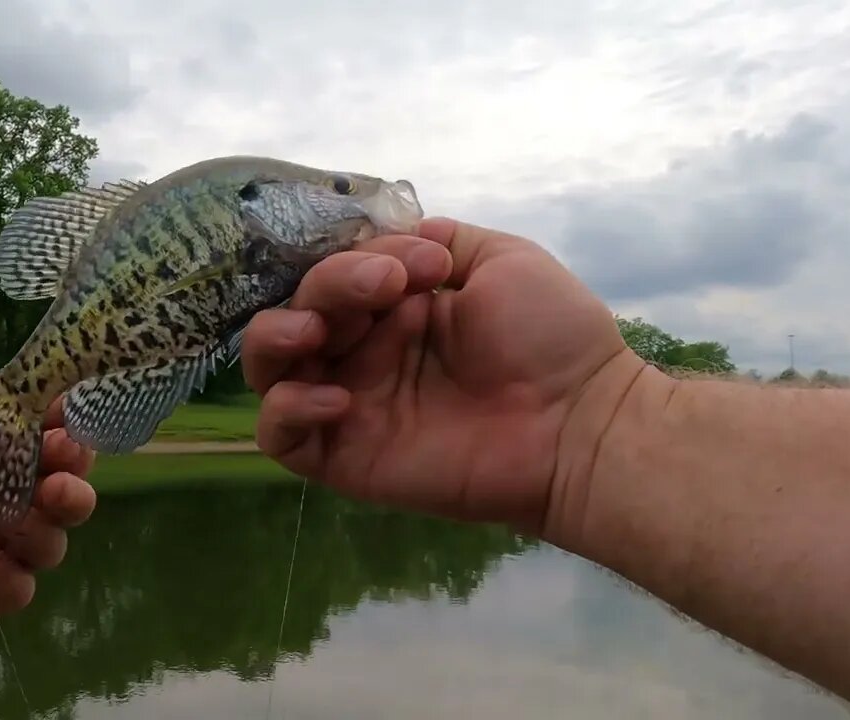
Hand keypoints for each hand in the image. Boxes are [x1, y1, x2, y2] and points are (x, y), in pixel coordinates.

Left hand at [0, 388, 95, 613]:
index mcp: (5, 443)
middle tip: (55, 492)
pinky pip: (12, 592)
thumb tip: (64, 424)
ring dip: (46, 539)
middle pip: (67, 500)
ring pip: (47, 547)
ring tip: (14, 531)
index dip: (77, 446)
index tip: (70, 446)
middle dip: (73, 497)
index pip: (62, 444)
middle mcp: (5, 490)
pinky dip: (14, 583)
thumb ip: (8, 427)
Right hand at [242, 217, 636, 531]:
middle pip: (297, 309)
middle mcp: (365, 351)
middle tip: (381, 290)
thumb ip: (440, 239)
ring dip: (277, 337)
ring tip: (316, 333)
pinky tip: (336, 397)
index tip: (416, 264)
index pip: (335, 271)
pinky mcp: (345, 457)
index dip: (355, 258)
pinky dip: (286, 409)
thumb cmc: (552, 338)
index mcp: (396, 307)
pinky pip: (280, 436)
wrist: (580, 421)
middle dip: (326, 286)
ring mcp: (351, 404)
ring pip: (269, 368)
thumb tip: (392, 241)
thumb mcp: (502, 259)